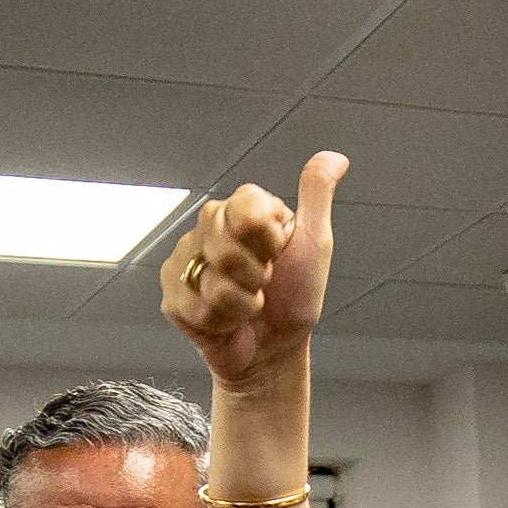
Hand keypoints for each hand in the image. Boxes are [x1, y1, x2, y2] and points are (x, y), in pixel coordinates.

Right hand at [163, 153, 341, 387]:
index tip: (278, 252)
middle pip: (227, 247)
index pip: (246, 208)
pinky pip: (198, 308)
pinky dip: (222, 322)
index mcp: (240, 209)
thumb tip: (335, 157)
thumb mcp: (314, 243)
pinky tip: (226, 320)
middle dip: (256, 275)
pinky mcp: (172, 295)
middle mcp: (207, 228)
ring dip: (242, 304)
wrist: (274, 349)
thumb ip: (316, 196)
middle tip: (263, 282)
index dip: (268, 239)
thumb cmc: (294, 297)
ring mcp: (185, 260)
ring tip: (246, 304)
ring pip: (214, 282)